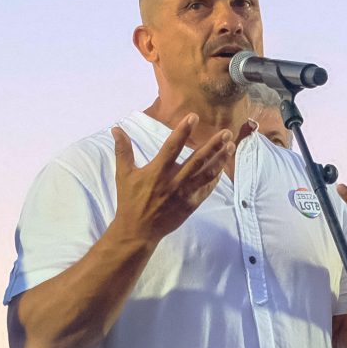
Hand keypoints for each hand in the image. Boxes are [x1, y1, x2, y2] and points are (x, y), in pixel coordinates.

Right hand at [108, 115, 243, 248]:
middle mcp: (173, 181)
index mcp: (157, 171)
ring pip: (206, 174)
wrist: (138, 231)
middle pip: (197, 159)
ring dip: (220, 159)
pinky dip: (215, 178)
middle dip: (213, 145)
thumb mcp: (123, 174)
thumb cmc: (129, 201)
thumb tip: (116, 129)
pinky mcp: (191, 205)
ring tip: (230, 146)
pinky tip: (223, 168)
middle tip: (226, 132)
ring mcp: (184, 194)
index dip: (183, 131)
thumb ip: (123, 150)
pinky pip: (206, 189)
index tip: (194, 117)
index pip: (172, 147)